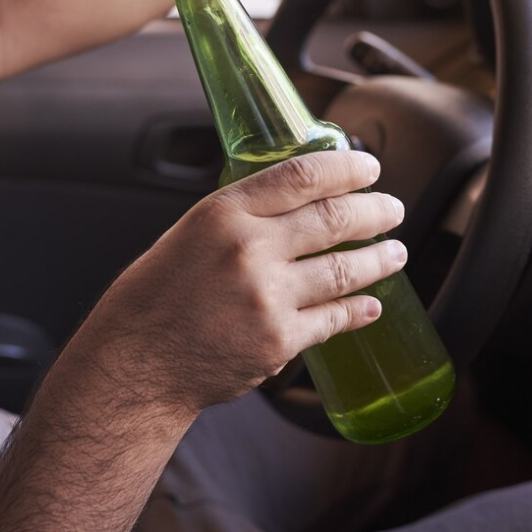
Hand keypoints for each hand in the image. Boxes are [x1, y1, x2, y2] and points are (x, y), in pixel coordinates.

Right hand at [91, 151, 406, 412]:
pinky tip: (371, 305)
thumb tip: (297, 205)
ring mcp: (267, 297)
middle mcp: (249, 249)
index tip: (370, 168)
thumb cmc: (156, 297)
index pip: (302, 175)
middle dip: (374, 212)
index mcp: (224, 213)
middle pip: (333, 219)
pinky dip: (358, 310)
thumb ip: (243, 218)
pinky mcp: (278, 341)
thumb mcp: (191, 234)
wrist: (135, 363)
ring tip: (396, 254)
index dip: (346, 169)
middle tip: (393, 209)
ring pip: (344, 269)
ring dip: (379, 260)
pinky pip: (333, 319)